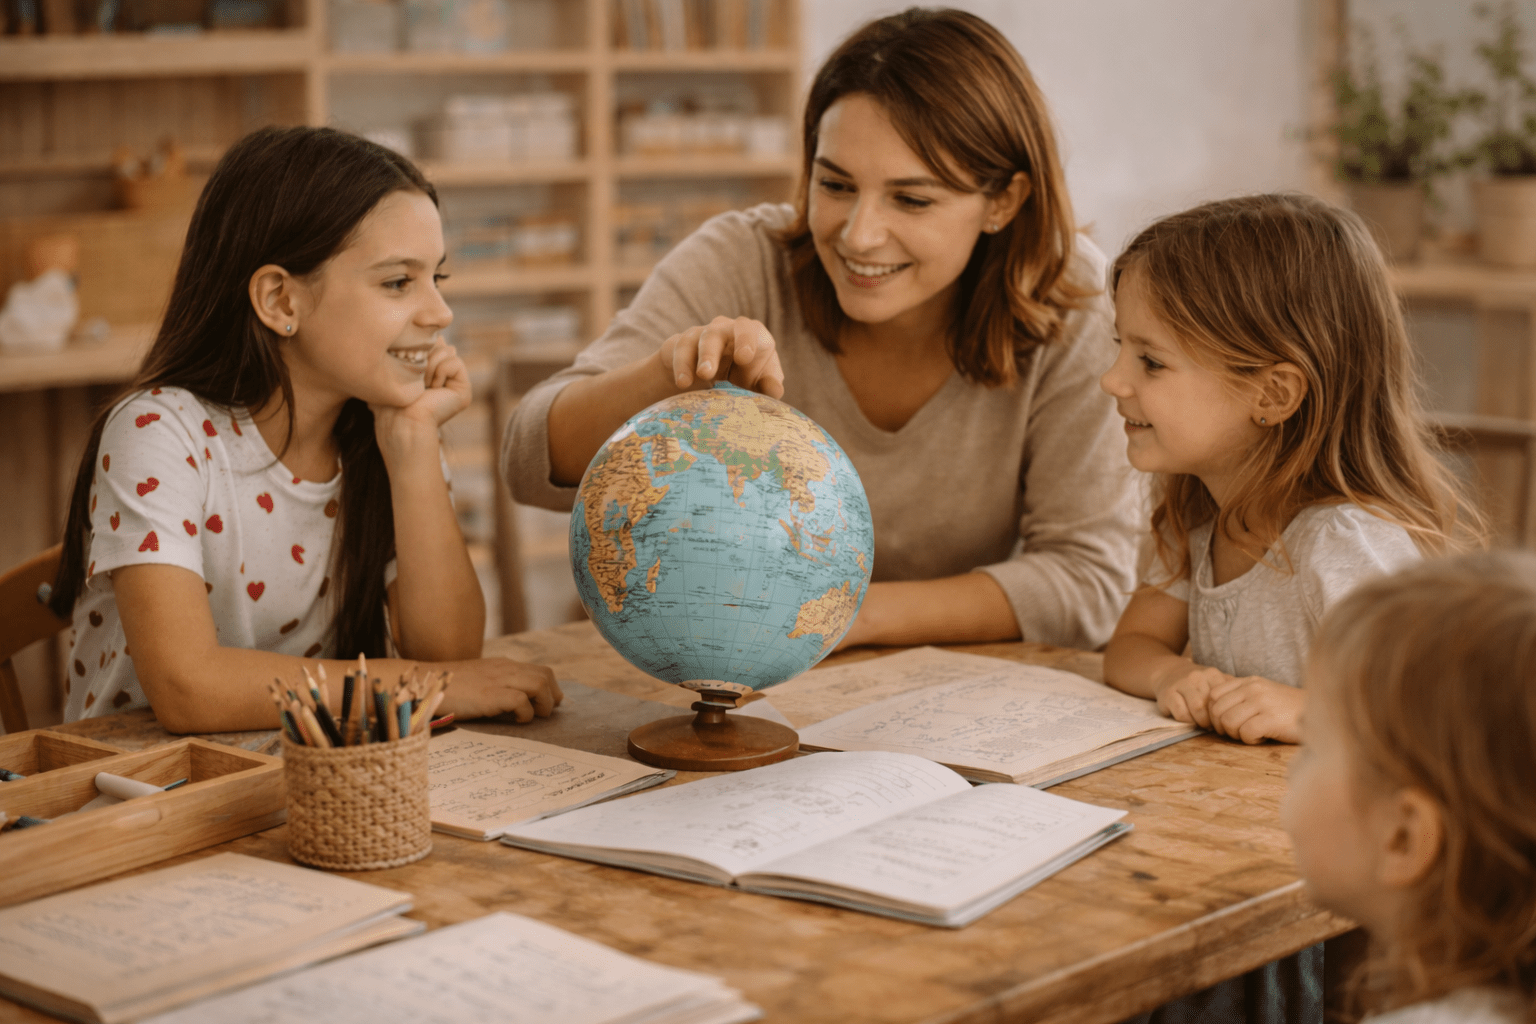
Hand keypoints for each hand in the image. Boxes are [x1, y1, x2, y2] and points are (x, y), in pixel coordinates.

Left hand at [372, 338, 470, 463]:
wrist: (402, 421)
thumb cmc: (391, 402)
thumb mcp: (395, 370)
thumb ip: (410, 350)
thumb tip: (431, 337)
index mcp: (428, 372)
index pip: (428, 342)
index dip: (417, 348)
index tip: (405, 369)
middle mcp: (443, 377)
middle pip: (439, 342)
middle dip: (423, 356)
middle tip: (415, 380)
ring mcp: (454, 383)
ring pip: (447, 350)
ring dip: (429, 367)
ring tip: (423, 387)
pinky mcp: (464, 389)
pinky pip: (454, 361)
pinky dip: (440, 373)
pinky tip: (434, 390)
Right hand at [435, 657, 562, 722]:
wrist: (423, 683)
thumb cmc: (448, 688)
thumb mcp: (478, 681)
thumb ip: (497, 686)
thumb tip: (516, 703)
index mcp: (502, 665)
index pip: (539, 670)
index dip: (550, 687)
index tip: (547, 704)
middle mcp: (504, 668)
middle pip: (545, 675)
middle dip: (552, 696)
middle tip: (545, 713)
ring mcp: (497, 680)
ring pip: (539, 684)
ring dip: (543, 704)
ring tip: (532, 717)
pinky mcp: (489, 695)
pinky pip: (521, 701)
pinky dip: (525, 713)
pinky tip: (515, 720)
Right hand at [656, 316, 784, 397]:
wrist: (711, 374)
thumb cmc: (743, 375)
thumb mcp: (758, 381)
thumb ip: (768, 385)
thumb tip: (775, 391)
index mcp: (751, 335)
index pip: (751, 330)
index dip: (747, 340)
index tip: (744, 358)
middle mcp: (727, 329)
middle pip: (721, 330)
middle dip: (717, 349)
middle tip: (713, 371)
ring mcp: (704, 334)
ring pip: (701, 339)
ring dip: (702, 358)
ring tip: (702, 377)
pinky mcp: (684, 344)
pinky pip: (681, 349)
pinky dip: (682, 366)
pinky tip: (683, 382)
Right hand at [1151, 662, 1235, 728]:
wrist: (1168, 671)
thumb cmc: (1197, 683)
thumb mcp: (1215, 682)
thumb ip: (1231, 692)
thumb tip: (1247, 711)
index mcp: (1212, 674)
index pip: (1226, 699)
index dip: (1227, 714)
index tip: (1225, 720)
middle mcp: (1197, 677)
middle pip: (1212, 706)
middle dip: (1214, 721)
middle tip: (1214, 726)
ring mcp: (1181, 684)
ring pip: (1197, 710)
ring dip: (1201, 722)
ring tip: (1202, 723)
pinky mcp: (1167, 693)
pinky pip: (1181, 713)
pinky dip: (1187, 721)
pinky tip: (1188, 719)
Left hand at [1206, 676, 1303, 744]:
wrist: (1321, 713)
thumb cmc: (1288, 709)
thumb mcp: (1263, 694)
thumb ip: (1240, 696)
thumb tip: (1212, 711)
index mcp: (1249, 681)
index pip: (1213, 695)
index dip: (1214, 713)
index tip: (1226, 724)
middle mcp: (1254, 688)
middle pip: (1217, 711)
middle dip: (1223, 727)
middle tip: (1239, 732)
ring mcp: (1263, 702)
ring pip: (1228, 722)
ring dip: (1236, 735)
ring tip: (1252, 734)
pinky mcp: (1272, 719)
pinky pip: (1246, 733)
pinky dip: (1251, 741)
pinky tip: (1262, 738)